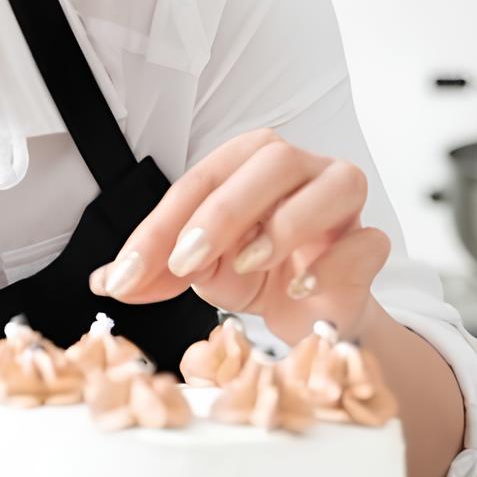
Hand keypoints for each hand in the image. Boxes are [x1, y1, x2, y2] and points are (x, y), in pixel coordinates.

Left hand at [88, 129, 389, 342]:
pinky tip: (300, 286)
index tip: (128, 273)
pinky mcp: (371, 243)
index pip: (200, 182)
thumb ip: (155, 272)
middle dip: (222, 212)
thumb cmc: (255, 274)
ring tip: (248, 264)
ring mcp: (343, 203)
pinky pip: (367, 240)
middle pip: (270, 162)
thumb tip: (105, 281)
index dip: (159, 228)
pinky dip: (333, 262)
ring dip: (286, 223)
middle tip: (186, 262)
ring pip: (333, 184)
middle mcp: (299, 170)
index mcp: (247, 164)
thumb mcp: (196, 272)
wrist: (309, 314)